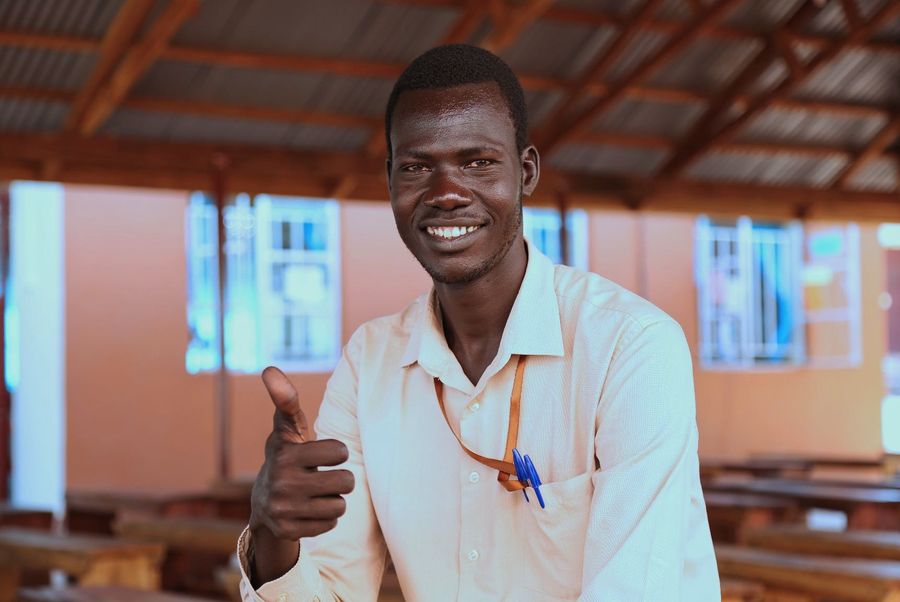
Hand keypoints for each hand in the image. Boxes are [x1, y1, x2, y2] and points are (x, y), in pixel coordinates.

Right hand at [249, 366, 353, 583]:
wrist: (263, 503)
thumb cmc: (286, 457)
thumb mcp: (286, 430)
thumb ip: (286, 401)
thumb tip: (270, 369)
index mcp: (285, 455)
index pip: (340, 452)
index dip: (338, 452)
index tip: (326, 453)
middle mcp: (282, 484)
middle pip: (346, 482)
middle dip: (341, 479)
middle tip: (325, 477)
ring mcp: (284, 510)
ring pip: (340, 506)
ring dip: (334, 500)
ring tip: (317, 494)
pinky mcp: (288, 531)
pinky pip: (330, 525)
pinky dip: (325, 519)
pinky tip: (310, 511)